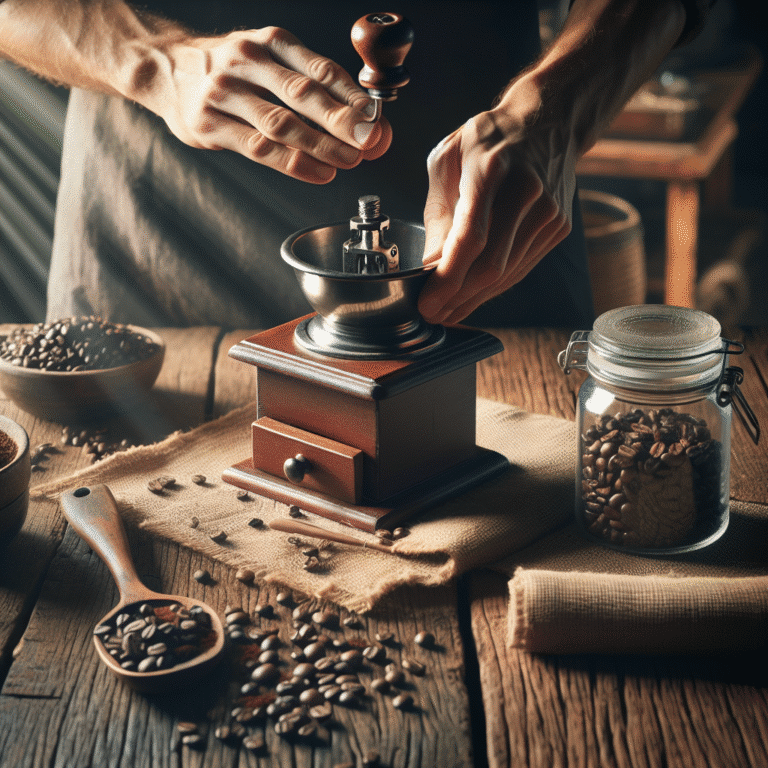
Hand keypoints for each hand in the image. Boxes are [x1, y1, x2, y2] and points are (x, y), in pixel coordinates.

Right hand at [144, 27, 390, 182]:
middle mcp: (247, 62)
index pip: (319, 70)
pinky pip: (259, 148)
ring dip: (321, 146)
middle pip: (303, 95)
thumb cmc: (226, 69)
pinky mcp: (210, 124)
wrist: (164, 69)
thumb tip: (361, 116)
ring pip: (282, 124)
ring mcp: (225, 93)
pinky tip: (318, 172)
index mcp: (269, 43)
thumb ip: (308, 83)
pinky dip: (294, 164)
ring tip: (349, 162)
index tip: (375, 118)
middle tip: (368, 142)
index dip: (352, 96)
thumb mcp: (266, 58)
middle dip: (342, 121)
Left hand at [417, 104, 573, 324]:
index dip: (448, 277)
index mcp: (491, 168)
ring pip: (506, 274)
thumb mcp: (447, 161)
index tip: (428, 301)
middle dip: (457, 297)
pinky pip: (520, 268)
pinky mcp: (558, 227)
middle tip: (432, 313)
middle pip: (491, 264)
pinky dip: (494, 287)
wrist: (547, 122)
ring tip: (447, 310)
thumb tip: (429, 266)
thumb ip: (438, 214)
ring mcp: (549, 212)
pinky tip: (473, 295)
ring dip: (474, 299)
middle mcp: (527, 191)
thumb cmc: (488, 140)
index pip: (471, 237)